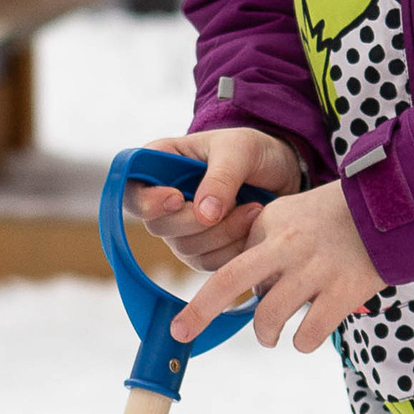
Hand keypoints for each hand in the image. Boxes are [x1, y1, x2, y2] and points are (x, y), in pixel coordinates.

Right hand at [131, 127, 302, 270]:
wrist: (282, 173)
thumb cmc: (254, 151)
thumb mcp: (240, 150)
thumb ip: (221, 177)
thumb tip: (203, 216)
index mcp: (160, 165)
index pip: (131, 190)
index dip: (147, 201)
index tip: (178, 198)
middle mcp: (163, 200)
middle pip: (158, 226)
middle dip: (199, 221)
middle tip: (239, 204)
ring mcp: (181, 229)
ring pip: (186, 248)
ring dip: (224, 234)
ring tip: (255, 210)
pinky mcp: (203, 251)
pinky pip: (209, 263)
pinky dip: (234, 249)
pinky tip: (253, 228)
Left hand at [171, 174, 383, 353]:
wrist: (393, 209)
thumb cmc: (338, 217)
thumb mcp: (293, 213)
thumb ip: (266, 243)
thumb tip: (251, 291)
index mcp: (269, 223)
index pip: (234, 264)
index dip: (228, 288)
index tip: (221, 302)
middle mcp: (286, 246)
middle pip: (228, 280)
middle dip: (199, 310)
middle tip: (181, 332)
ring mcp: (314, 270)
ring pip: (268, 316)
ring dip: (265, 334)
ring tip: (271, 337)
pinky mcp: (342, 292)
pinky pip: (308, 334)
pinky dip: (302, 342)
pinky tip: (306, 337)